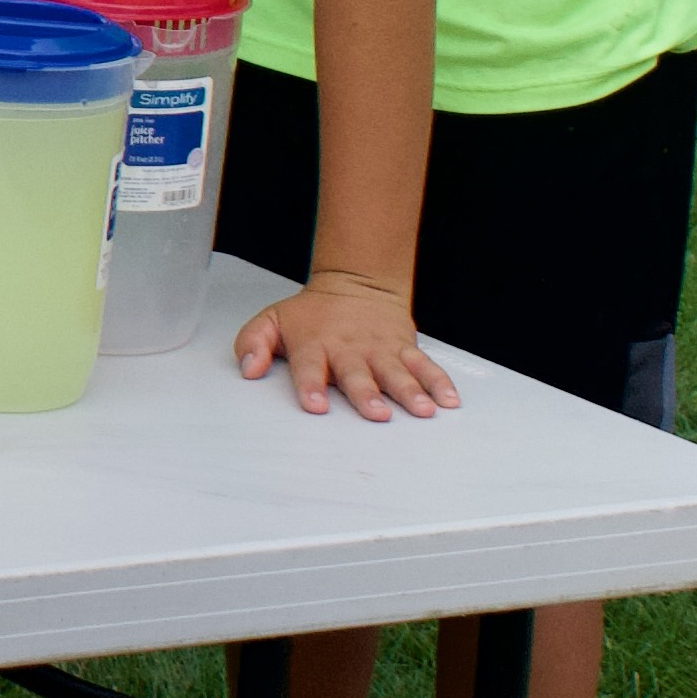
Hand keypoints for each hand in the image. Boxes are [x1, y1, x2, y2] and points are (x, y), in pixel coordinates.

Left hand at [235, 273, 460, 420]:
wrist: (355, 283)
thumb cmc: (311, 313)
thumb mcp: (271, 320)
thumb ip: (252, 344)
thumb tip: (248, 369)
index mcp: (314, 345)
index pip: (310, 368)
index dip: (311, 386)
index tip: (316, 405)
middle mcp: (349, 349)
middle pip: (358, 375)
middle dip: (367, 394)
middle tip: (376, 413)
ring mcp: (379, 349)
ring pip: (396, 372)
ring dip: (410, 392)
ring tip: (423, 410)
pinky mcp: (403, 348)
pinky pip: (424, 366)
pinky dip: (438, 382)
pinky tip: (448, 400)